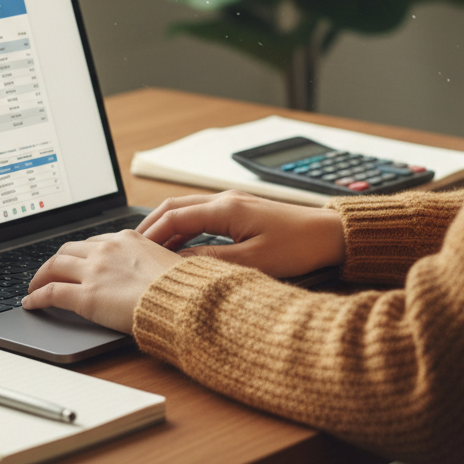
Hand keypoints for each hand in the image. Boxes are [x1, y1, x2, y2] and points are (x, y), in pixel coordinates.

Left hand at [22, 230, 181, 333]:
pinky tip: (31, 303)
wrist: (182, 301)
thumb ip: (148, 262)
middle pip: (69, 250)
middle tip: (50, 272)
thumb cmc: (182, 288)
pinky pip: (51, 292)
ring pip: (55, 266)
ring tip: (34, 286)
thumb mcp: (166, 262)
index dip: (80, 253)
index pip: (94, 242)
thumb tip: (146, 273)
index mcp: (127, 238)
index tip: (75, 261)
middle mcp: (107, 249)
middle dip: (56, 261)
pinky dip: (37, 297)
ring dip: (41, 276)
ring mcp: (94, 271)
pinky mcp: (86, 296)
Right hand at [138, 190, 345, 278]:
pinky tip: (180, 245)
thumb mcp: (253, 261)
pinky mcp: (241, 211)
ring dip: (166, 227)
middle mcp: (225, 200)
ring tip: (150, 249)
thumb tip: (179, 263)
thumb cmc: (299, 247)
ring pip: (186, 209)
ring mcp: (233, 203)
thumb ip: (212, 261)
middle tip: (132, 248)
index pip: (174, 217)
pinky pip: (201, 215)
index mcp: (225, 209)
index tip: (134, 252)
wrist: (331, 234)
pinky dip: (183, 227)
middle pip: (174, 208)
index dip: (151, 235)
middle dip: (150, 227)